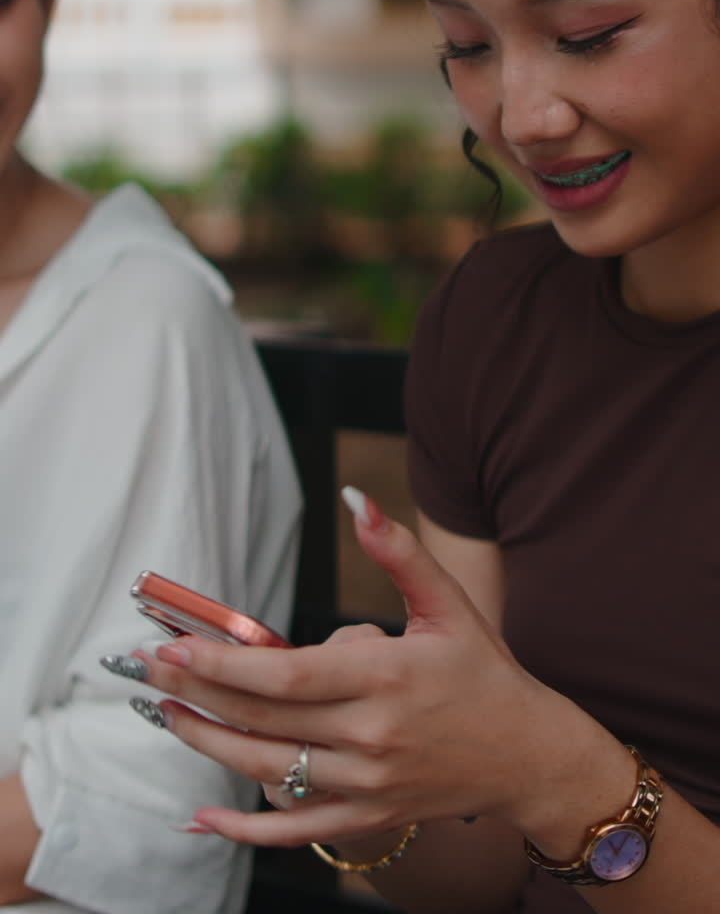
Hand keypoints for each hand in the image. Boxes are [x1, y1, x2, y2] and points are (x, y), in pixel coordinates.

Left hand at [122, 493, 601, 847]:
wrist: (528, 753)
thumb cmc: (484, 670)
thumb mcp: (447, 602)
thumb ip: (398, 550)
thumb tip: (355, 499)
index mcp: (387, 675)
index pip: (287, 674)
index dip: (223, 665)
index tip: (174, 645)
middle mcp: (373, 734)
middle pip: (265, 719)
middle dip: (198, 693)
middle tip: (148, 669)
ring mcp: (369, 784)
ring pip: (269, 768)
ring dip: (207, 745)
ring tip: (166, 714)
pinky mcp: (369, 815)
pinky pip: (296, 829)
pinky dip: (245, 827)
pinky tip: (202, 819)